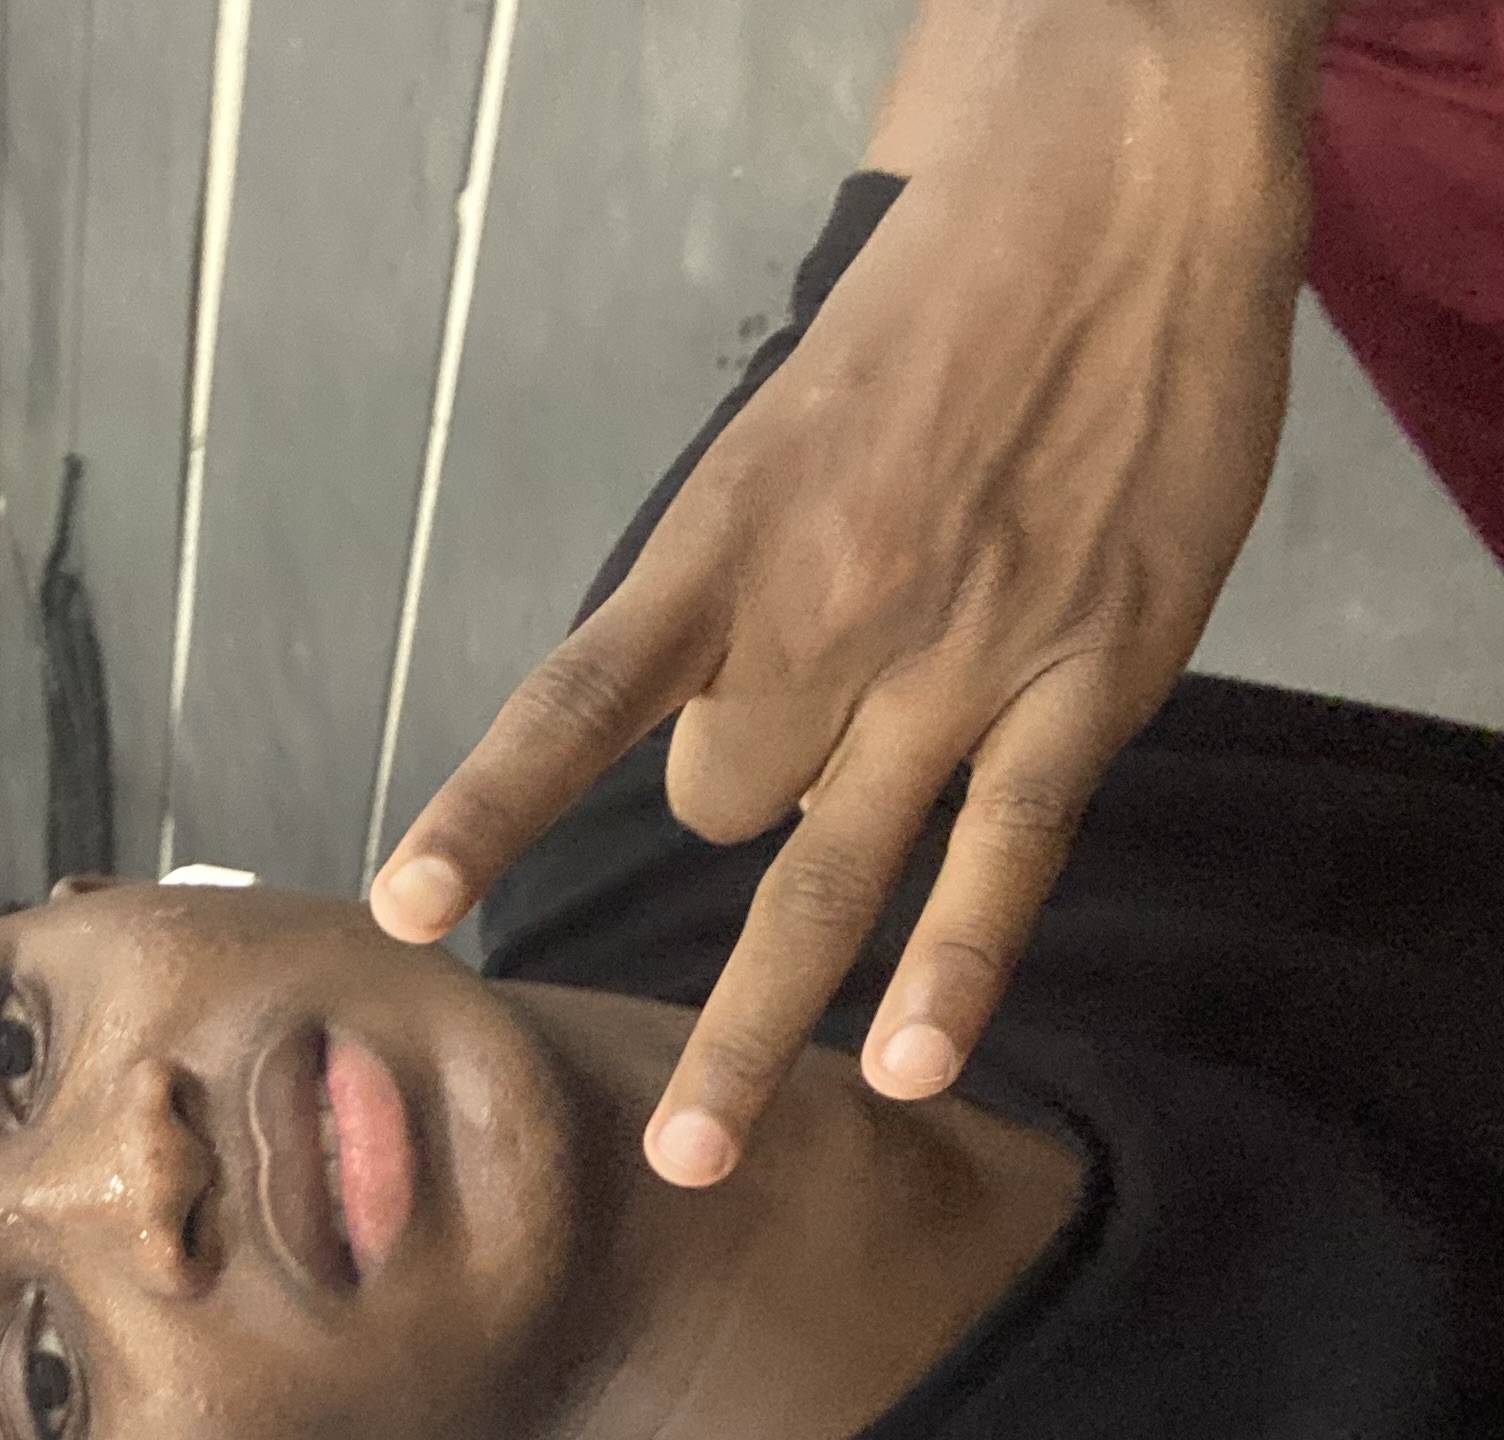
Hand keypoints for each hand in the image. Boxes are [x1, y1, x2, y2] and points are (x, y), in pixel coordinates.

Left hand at [371, 0, 1318, 1185]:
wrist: (1110, 208)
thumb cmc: (922, 321)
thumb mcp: (777, 439)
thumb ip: (732, 601)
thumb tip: (704, 752)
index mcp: (721, 547)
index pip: (574, 703)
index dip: (489, 812)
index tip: (406, 912)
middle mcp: (820, 620)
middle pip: (714, 805)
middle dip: (731, 807)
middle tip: (797, 745)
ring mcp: (955, 662)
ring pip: (823, 877)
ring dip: (757, 1019)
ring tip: (694, 1157)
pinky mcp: (1086, 682)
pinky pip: (1000, 859)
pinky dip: (950, 972)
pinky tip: (905, 1068)